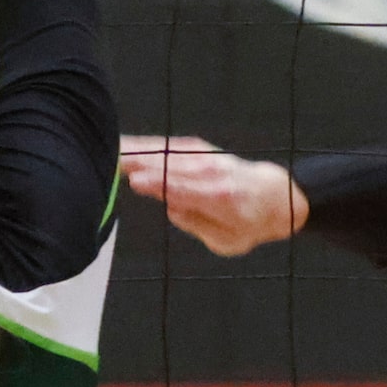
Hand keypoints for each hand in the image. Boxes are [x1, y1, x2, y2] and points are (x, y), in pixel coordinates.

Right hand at [118, 136, 303, 255]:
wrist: (275, 196)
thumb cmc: (249, 224)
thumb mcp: (227, 241)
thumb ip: (197, 224)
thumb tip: (171, 207)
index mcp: (222, 199)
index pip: (186, 190)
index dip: (161, 185)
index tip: (137, 182)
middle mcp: (214, 174)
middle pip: (173, 167)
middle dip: (143, 165)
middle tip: (110, 162)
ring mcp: (208, 159)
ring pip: (169, 153)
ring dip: (140, 151)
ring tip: (111, 150)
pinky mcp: (201, 151)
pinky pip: (172, 147)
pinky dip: (150, 146)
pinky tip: (128, 145)